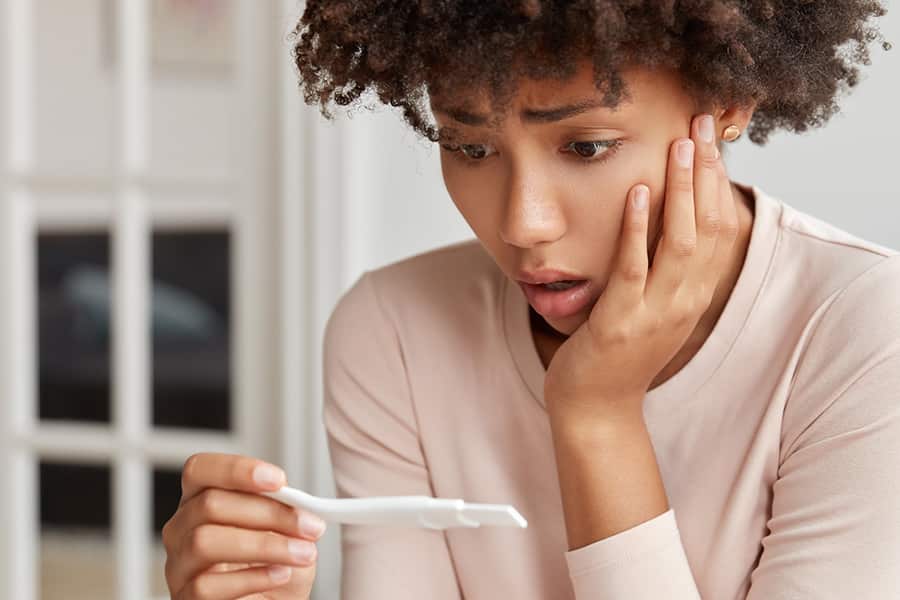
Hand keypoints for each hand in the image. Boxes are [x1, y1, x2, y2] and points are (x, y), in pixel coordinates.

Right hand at [162, 453, 324, 599]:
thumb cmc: (273, 567)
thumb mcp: (284, 531)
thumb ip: (284, 509)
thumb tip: (295, 500)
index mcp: (201, 500)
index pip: (200, 469)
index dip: (237, 470)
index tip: (279, 480)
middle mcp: (182, 529)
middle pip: (210, 504)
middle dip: (268, 512)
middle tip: (309, 525)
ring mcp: (178, 565)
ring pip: (205, 541)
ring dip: (263, 545)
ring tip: (301, 553)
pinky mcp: (185, 598)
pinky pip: (206, 585)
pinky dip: (252, 578)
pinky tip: (279, 574)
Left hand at [543, 113, 738, 425]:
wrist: (595, 407)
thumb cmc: (618, 351)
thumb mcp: (651, 305)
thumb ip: (661, 267)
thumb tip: (659, 216)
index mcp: (694, 295)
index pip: (721, 228)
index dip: (719, 181)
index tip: (712, 138)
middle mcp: (684, 302)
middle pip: (709, 227)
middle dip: (706, 173)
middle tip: (702, 124)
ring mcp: (655, 314)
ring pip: (680, 243)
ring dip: (681, 191)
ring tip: (679, 146)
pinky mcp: (620, 323)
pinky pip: (634, 269)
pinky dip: (637, 230)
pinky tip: (638, 194)